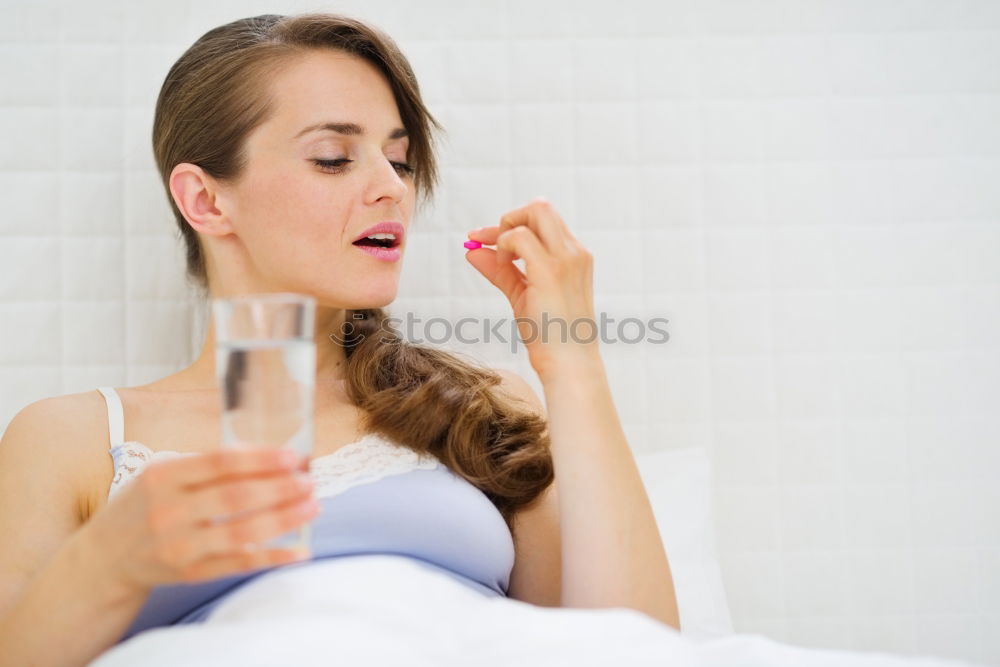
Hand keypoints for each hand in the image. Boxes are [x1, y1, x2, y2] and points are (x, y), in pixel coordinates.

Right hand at [81, 448, 318, 593]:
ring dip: (284, 519)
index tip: (292, 457)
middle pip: (236, 497)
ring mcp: (180, 545)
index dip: (260, 459)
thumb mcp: (163, 473)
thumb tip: (267, 454)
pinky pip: (239, 564)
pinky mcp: (190, 573)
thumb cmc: (145, 504)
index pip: (219, 462)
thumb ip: (207, 464)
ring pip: (242, 532)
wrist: (105, 557)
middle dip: (279, 488)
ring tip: (313, 506)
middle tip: (310, 481)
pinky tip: (300, 549)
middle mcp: (169, 511)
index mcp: (163, 476)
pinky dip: (273, 557)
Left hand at [464, 197, 600, 380]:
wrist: (568, 364)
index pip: (543, 220)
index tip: (483, 240)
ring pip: (534, 211)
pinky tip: (502, 268)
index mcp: (574, 256)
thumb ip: (500, 271)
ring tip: (501, 261)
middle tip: (489, 242)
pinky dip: (503, 247)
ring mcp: (565, 259)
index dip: (511, 224)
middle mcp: (574, 252)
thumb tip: (472, 253)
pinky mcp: (550, 270)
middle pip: (540, 206)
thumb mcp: (523, 296)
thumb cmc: (550, 336)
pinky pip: (518, 238)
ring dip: (506, 229)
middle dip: (510, 218)